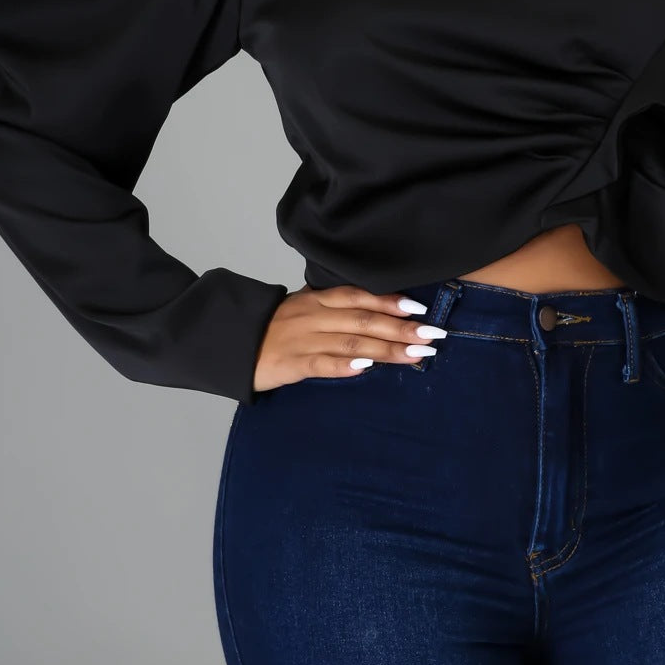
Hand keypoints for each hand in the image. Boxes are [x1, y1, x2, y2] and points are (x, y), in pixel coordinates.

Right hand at [252, 285, 443, 392]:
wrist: (231, 343)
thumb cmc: (273, 328)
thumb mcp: (304, 308)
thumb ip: (335, 309)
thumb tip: (376, 312)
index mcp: (318, 300)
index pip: (360, 296)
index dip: (390, 301)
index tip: (419, 308)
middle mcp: (314, 316)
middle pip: (364, 320)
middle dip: (402, 328)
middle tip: (433, 335)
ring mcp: (303, 339)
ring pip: (352, 342)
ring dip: (387, 349)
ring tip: (416, 355)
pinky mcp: (291, 364)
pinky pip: (321, 363)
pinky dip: (346, 365)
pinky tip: (367, 367)